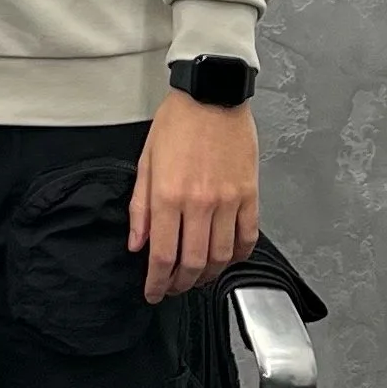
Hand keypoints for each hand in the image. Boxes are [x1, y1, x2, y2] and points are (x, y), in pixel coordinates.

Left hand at [129, 93, 258, 304]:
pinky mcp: (250, 194)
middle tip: (173, 288)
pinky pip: (247, 237)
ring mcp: (228, 201)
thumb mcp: (146, 161)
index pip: (162, 255)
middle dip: (181, 284)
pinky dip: (238, 256)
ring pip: (221, 257)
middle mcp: (199, 203)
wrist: (212, 94)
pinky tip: (227, 259)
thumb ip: (140, 207)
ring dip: (209, 275)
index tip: (153, 293)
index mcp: (168, 195)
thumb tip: (136, 244)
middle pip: (193, 263)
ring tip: (198, 277)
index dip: (157, 282)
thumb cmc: (177, 123)